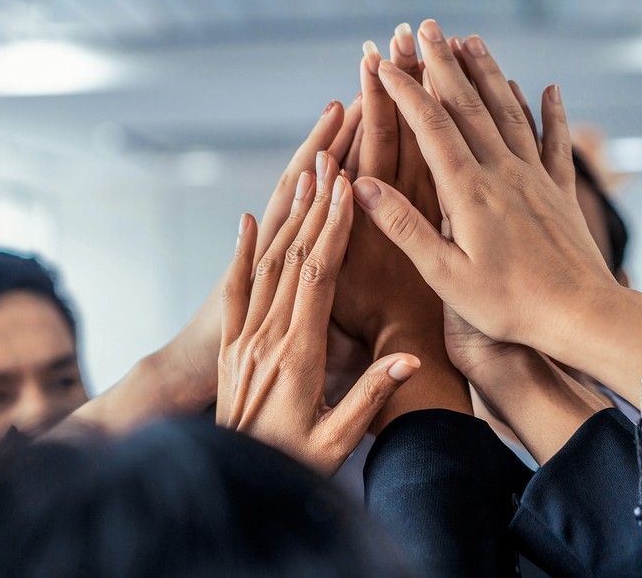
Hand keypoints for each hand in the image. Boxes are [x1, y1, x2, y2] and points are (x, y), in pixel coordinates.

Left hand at [216, 153, 419, 475]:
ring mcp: (244, 338)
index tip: (348, 188)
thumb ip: (370, 397)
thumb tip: (409, 360)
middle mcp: (266, 337)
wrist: (234, 482)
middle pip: (292, 256)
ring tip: (304, 172)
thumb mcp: (337, 441)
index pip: (318, 277)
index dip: (333, 229)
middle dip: (315, 204)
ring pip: (266, 263)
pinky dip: (242, 249)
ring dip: (287, 215)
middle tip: (331, 158)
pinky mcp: (231, 345)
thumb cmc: (292, 464)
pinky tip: (249, 218)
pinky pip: (235, 288)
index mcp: (298, 355)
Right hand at [352, 20, 620, 357]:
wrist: (581, 315)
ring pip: (509, 112)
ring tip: (472, 40)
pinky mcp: (561, 193)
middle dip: (444, 63)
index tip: (383, 61)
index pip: (431, 127)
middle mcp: (503, 173)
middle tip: (427, 27)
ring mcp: (535, 179)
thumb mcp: (445, 275)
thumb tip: (362, 184)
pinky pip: (555, 143)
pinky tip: (549, 89)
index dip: (405, 91)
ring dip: (489, 73)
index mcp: (468, 193)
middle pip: (468, 106)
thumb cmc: (508, 305)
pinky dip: (551, 113)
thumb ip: (404, 227)